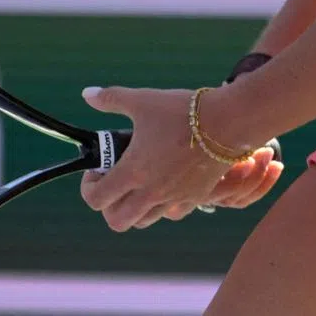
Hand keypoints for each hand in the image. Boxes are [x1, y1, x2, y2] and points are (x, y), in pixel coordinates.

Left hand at [77, 86, 281, 230]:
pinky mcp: (195, 197)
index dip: (89, 187)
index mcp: (133, 172)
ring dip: (135, 207)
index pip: (96, 199)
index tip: (98, 169)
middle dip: (109, 206)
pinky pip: (171, 213)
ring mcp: (174, 198)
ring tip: (139, 182)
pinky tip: (165, 182)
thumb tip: (87, 94)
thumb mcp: (142, 100)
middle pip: (117, 221)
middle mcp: (151, 193)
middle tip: (115, 181)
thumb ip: (111, 98)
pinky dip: (163, 205)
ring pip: (144, 221)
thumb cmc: (182, 110)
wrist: (227, 121)